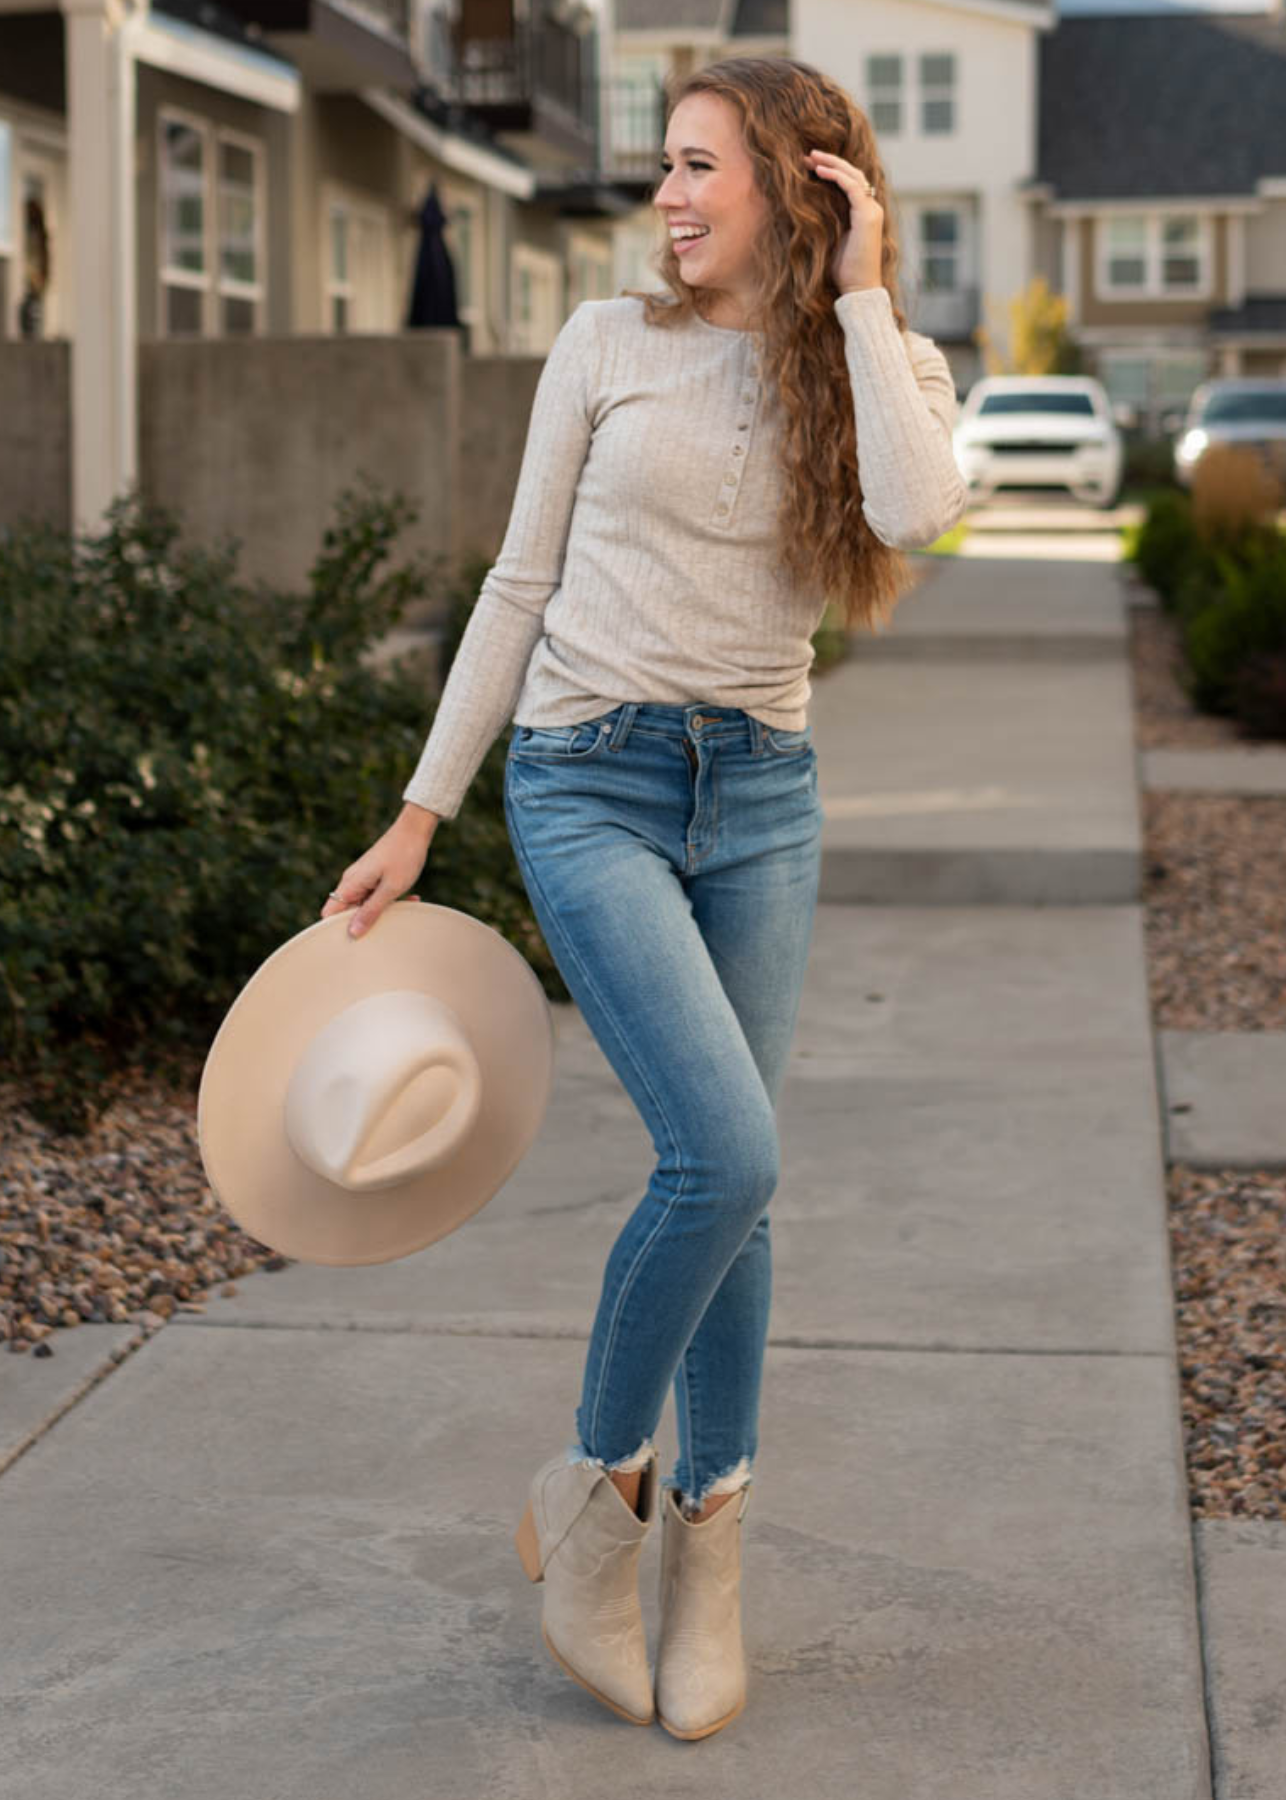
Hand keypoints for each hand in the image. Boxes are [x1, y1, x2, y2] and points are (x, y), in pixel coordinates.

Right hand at [320, 815, 434, 938]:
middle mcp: (352, 881)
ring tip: (404, 907)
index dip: (337, 929)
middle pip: (348, 911)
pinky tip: (411, 898)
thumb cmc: (403, 856)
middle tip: (387, 926)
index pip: (329, 913)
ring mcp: (364, 878)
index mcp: (350, 884)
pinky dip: (391, 900)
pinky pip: (377, 895)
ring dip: (383, 910)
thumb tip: (353, 932)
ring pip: (366, 904)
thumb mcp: (390, 889)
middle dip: (366, 921)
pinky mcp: (375, 876)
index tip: (356, 940)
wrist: (415, 829)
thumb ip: (371, 911)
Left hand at [805, 149, 883, 295]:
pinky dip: (837, 176)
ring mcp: (872, 210)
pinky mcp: (868, 216)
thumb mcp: (831, 240)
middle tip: (808, 154)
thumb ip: (826, 222)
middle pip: (853, 174)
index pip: (850, 182)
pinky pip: (853, 187)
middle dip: (830, 161)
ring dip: (832, 164)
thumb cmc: (843, 271)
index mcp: (863, 213)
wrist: (858, 288)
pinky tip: (820, 171)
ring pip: (854, 175)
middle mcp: (871, 208)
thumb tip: (805, 211)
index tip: (809, 165)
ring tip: (811, 157)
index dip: (831, 170)